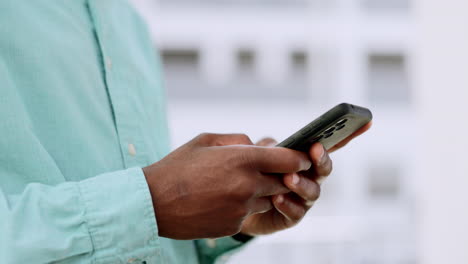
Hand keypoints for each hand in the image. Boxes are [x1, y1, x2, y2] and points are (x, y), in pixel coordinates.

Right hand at [143, 133, 311, 239]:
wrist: (153, 203)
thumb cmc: (177, 167)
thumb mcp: (205, 141)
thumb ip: (238, 140)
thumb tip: (257, 145)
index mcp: (242, 159)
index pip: (289, 160)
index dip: (299, 158)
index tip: (300, 157)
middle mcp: (248, 185)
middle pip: (282, 181)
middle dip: (279, 175)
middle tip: (268, 170)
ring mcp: (242, 208)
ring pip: (268, 199)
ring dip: (260, 192)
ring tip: (235, 185)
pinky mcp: (234, 225)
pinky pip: (249, 213)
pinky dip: (242, 206)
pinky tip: (221, 200)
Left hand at [240, 122, 371, 235]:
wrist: (239, 204)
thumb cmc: (256, 174)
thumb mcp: (259, 154)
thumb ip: (269, 148)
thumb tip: (277, 146)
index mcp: (307, 158)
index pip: (332, 144)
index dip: (350, 133)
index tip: (366, 121)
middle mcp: (311, 178)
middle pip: (325, 168)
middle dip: (322, 158)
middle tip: (315, 150)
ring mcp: (304, 199)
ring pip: (312, 191)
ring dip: (302, 183)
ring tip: (288, 177)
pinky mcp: (292, 217)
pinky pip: (295, 212)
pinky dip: (287, 204)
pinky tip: (277, 198)